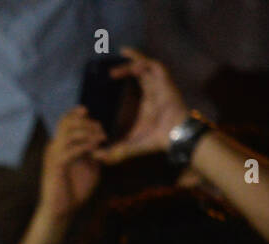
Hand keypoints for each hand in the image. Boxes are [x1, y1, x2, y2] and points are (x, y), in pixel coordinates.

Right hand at [39, 106, 104, 220]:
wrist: (61, 210)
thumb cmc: (75, 190)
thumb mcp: (90, 167)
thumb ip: (94, 153)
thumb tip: (104, 141)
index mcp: (61, 146)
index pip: (65, 121)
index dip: (76, 113)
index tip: (91, 113)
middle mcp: (55, 147)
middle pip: (66, 122)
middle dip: (87, 122)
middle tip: (101, 130)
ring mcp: (54, 156)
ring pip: (68, 132)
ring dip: (87, 132)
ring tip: (101, 139)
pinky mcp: (56, 166)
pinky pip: (71, 149)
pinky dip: (85, 146)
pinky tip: (95, 149)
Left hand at [93, 48, 188, 164]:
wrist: (174, 136)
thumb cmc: (155, 140)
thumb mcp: (129, 145)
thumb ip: (113, 151)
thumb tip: (94, 156)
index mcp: (147, 100)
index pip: (137, 81)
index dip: (126, 75)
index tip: (110, 75)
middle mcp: (154, 89)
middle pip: (141, 70)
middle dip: (126, 66)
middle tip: (110, 72)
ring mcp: (160, 85)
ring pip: (147, 65)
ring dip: (134, 61)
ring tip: (117, 64)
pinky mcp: (166, 83)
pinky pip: (156, 66)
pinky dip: (144, 63)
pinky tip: (133, 67)